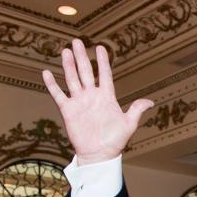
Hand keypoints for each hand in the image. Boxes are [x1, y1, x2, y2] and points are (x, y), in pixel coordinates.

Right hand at [41, 40, 153, 164]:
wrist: (99, 155)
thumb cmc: (115, 141)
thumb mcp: (128, 124)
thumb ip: (136, 110)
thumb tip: (150, 102)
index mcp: (106, 97)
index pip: (104, 74)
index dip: (102, 61)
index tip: (100, 47)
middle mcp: (92, 96)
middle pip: (85, 71)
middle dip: (81, 56)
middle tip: (77, 41)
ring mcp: (79, 102)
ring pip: (72, 79)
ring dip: (68, 65)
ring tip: (66, 51)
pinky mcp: (68, 110)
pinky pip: (58, 95)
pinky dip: (52, 85)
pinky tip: (46, 73)